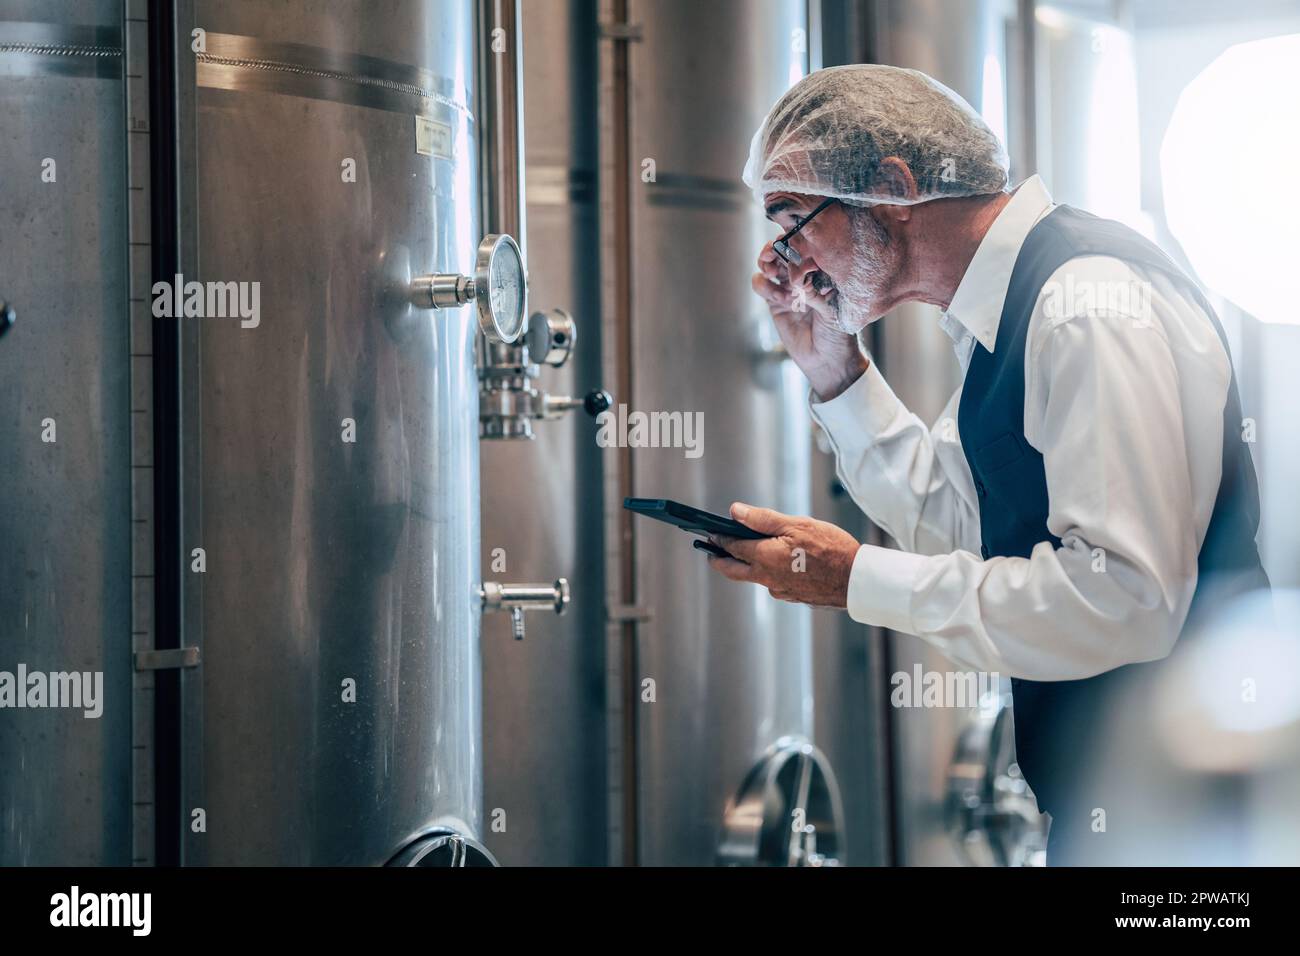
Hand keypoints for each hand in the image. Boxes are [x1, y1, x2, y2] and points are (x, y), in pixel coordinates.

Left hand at [706, 502, 859, 609]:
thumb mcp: (797, 525)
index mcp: (764, 558)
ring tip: (746, 551)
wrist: (856, 580)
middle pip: (733, 571)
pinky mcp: (793, 597)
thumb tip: (736, 512)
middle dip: (719, 560)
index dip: (719, 538)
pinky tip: (778, 563)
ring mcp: (779, 590)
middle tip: (711, 552)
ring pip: (755, 577)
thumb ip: (763, 519)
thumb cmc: (831, 548)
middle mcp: (767, 578)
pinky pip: (773, 583)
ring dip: (747, 565)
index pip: (732, 547)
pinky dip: (768, 572)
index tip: (711, 533)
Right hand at [752, 241, 867, 400]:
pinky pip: (761, 284)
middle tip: (774, 251)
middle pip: (783, 248)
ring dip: (767, 263)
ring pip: (769, 262)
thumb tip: (800, 275)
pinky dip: (766, 287)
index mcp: (823, 269)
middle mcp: (804, 274)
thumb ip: (815, 289)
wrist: (827, 360)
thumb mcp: (833, 306)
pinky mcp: (774, 301)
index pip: (807, 244)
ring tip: (774, 274)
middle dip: (776, 246)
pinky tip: (781, 300)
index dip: (795, 237)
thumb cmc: (839, 332)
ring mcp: (788, 286)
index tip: (790, 239)